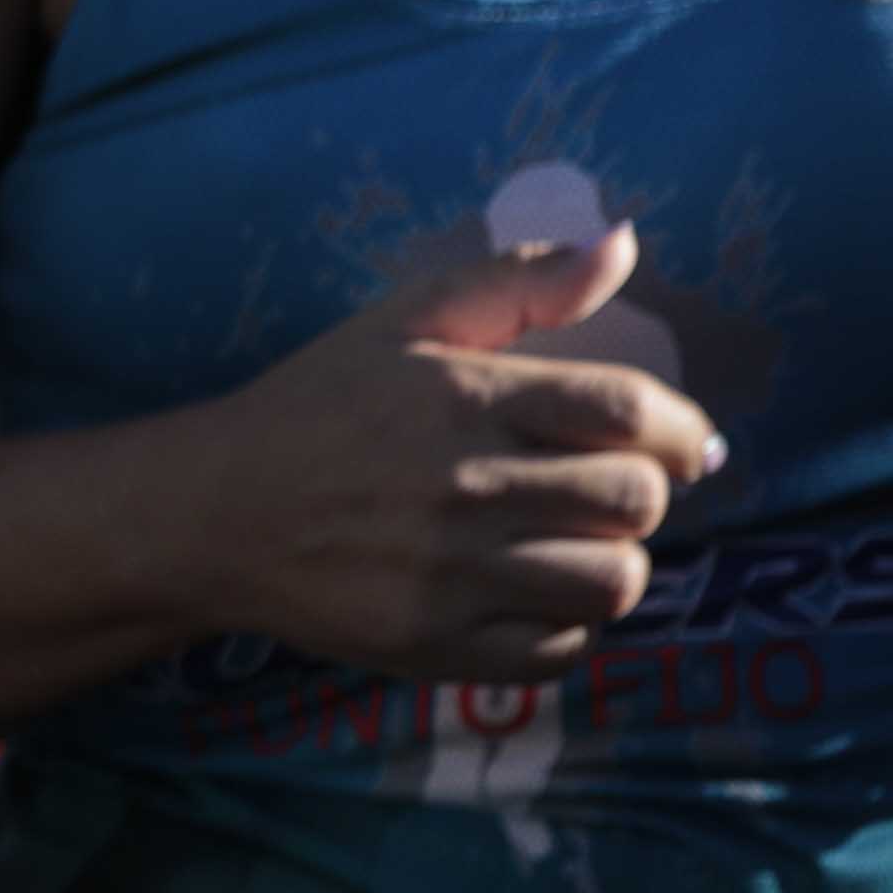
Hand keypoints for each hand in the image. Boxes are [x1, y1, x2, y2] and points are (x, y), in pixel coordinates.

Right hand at [188, 227, 725, 676]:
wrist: (213, 512)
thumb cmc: (319, 406)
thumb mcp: (404, 322)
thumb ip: (516, 282)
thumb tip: (623, 243)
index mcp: (464, 397)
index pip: (630, 411)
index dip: (678, 428)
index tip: (674, 440)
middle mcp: (465, 486)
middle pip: (635, 500)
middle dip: (641, 493)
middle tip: (606, 492)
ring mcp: (451, 575)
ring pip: (613, 582)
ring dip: (612, 563)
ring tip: (573, 546)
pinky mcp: (436, 646)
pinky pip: (561, 650)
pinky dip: (565, 626)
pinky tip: (529, 594)